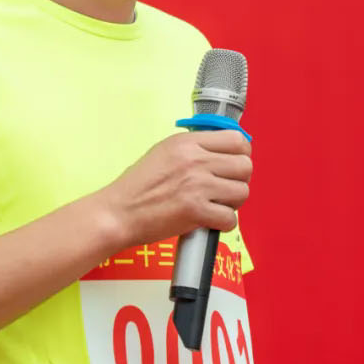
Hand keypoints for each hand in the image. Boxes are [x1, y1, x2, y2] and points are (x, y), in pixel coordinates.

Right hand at [103, 130, 251, 249]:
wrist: (118, 212)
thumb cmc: (137, 186)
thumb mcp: (163, 152)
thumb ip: (193, 149)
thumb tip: (222, 152)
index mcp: (187, 143)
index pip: (236, 140)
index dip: (241, 154)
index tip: (233, 164)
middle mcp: (195, 160)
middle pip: (245, 166)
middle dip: (238, 180)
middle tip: (223, 189)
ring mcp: (197, 185)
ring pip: (242, 192)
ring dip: (232, 203)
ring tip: (214, 205)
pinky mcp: (196, 211)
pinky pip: (230, 218)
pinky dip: (222, 223)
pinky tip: (208, 220)